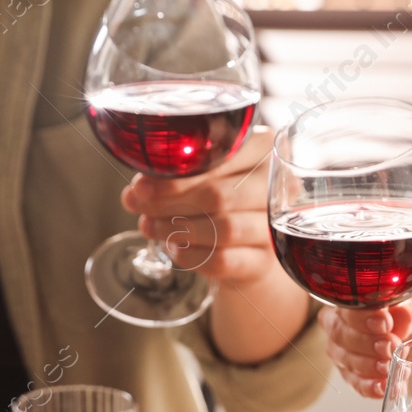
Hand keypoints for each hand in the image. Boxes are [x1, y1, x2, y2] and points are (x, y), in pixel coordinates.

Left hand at [122, 125, 282, 288]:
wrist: (245, 245)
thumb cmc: (220, 200)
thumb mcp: (199, 178)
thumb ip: (170, 178)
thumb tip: (136, 192)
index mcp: (263, 150)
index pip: (220, 160)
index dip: (176, 175)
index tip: (142, 186)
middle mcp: (275, 188)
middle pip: (220, 195)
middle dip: (170, 203)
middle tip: (141, 207)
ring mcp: (272, 227)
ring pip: (224, 228)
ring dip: (178, 229)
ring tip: (152, 227)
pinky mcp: (263, 261)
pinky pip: (224, 260)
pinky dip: (191, 256)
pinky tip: (174, 249)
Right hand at [321, 252, 411, 396]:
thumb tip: (399, 315)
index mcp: (364, 300)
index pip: (347, 307)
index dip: (361, 317)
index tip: (385, 324)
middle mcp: (353, 325)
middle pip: (340, 335)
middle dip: (365, 343)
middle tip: (391, 347)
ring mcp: (356, 353)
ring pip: (346, 361)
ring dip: (368, 366)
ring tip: (392, 366)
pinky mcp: (368, 378)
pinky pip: (359, 386)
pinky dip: (371, 387)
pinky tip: (385, 386)